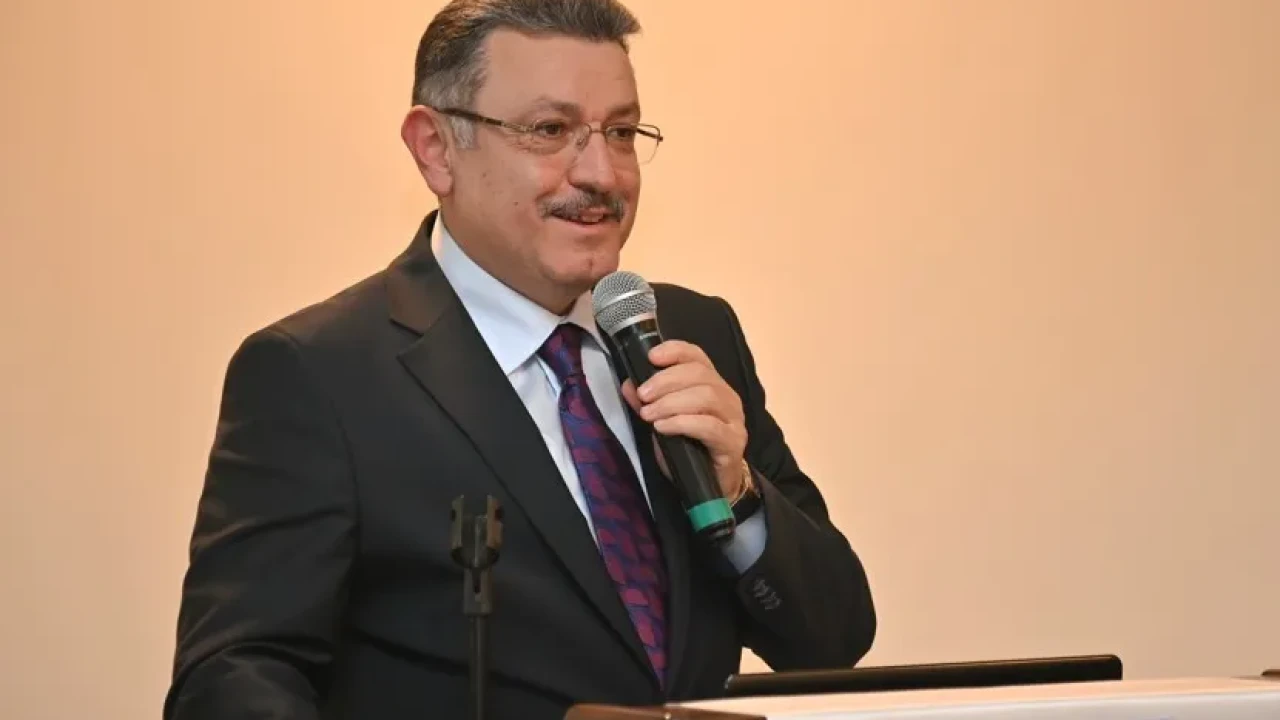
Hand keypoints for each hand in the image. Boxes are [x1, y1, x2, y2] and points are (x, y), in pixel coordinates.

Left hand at [620, 340, 748, 498]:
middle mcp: (727, 397)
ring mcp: (734, 419)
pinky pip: (709, 426)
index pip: (698, 356)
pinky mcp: (733, 442)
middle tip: (643, 395)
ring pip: (706, 397)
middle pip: (700, 374)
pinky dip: (682, 423)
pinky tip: (663, 428)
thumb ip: (648, 403)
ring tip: (649, 414)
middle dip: (666, 381)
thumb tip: (628, 385)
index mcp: (712, 384)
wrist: (712, 487)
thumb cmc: (689, 451)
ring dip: (671, 402)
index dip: (675, 351)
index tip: (651, 357)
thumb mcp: (663, 423)